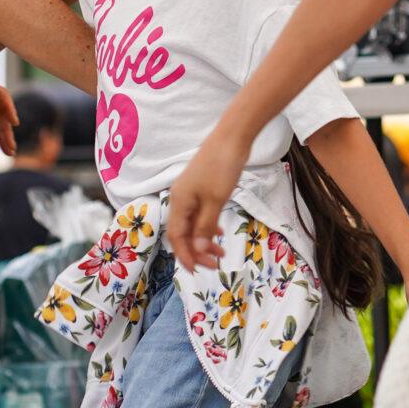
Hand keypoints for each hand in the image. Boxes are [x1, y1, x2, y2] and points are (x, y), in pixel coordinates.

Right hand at [166, 132, 245, 272]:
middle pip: (182, 233)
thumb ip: (205, 227)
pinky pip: (199, 214)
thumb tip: (196, 251)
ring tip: (221, 252)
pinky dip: (207, 226)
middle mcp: (180, 198)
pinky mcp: (201, 187)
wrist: (232, 136)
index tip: (198, 271)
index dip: (185, 256)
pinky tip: (219, 233)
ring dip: (203, 240)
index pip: (176, 237)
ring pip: (192, 224)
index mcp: (179, 202)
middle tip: (215, 263)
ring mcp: (190, 192)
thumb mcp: (216, 200)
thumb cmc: (222, 167)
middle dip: (196, 251)